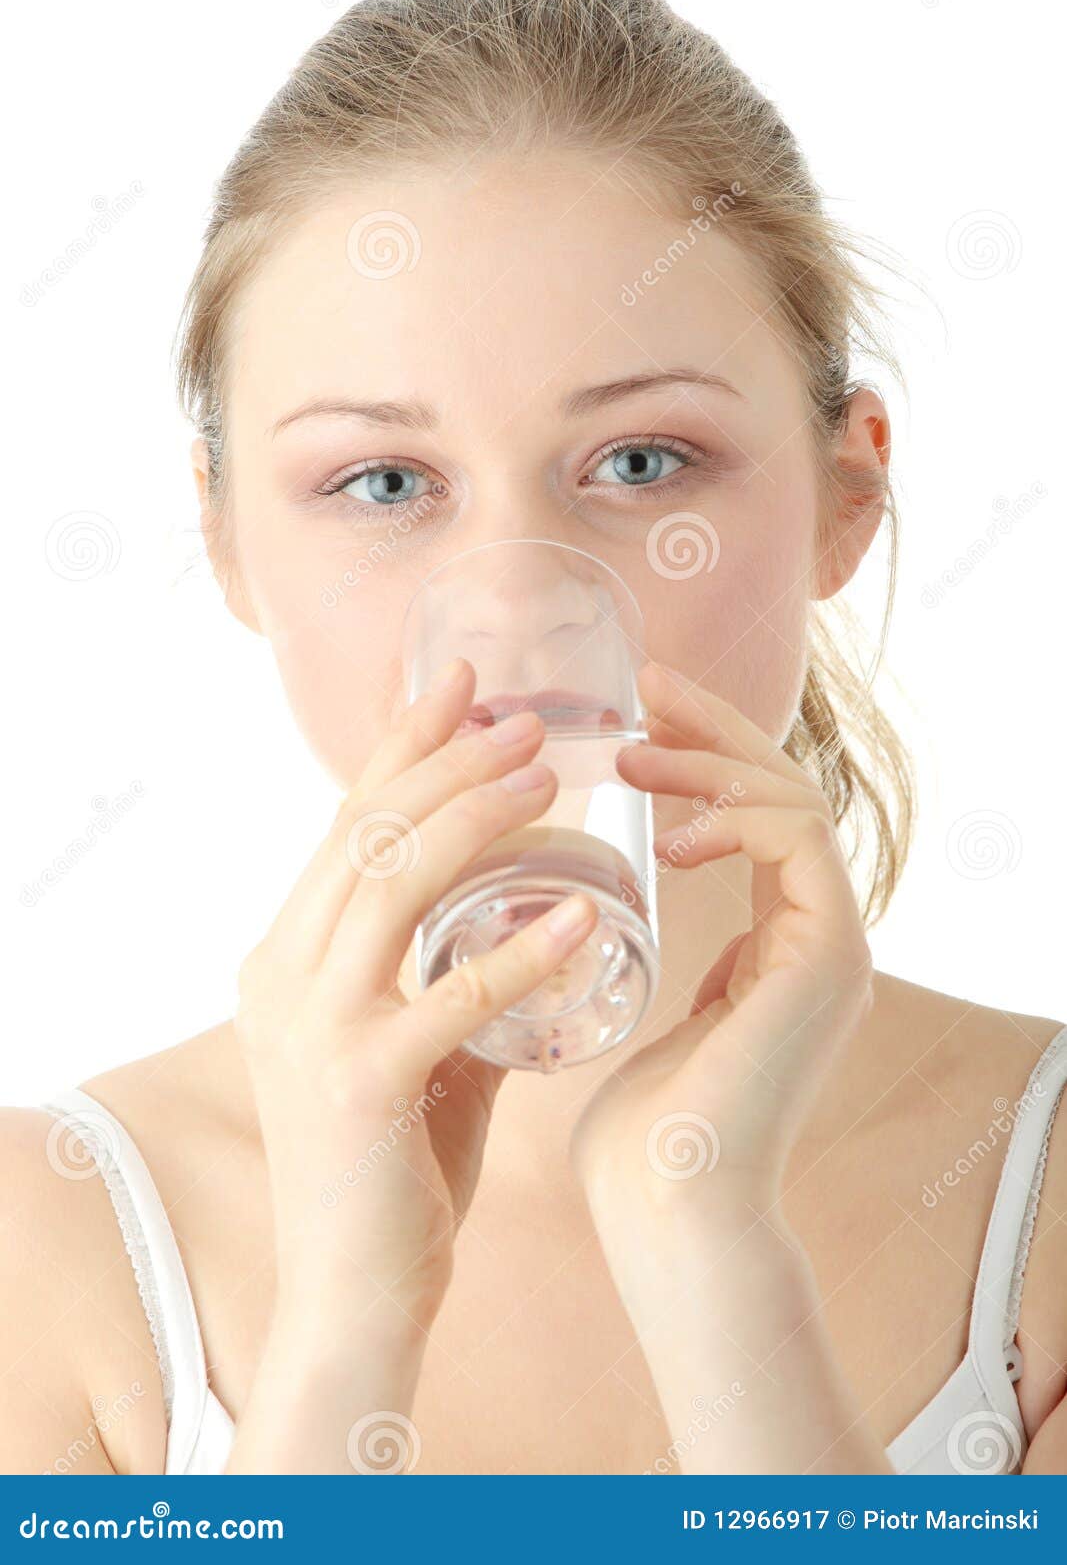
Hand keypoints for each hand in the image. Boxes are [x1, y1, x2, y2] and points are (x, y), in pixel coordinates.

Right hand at [235, 657, 597, 1345]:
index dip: (403, 746)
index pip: (345, 825)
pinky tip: (585, 917)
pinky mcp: (359, 1085)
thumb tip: (525, 913)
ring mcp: (311, 1028)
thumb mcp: (407, 1047)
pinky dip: (522, 950)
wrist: (352, 1298)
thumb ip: (444, 978)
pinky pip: (452, 996)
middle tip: (524, 715)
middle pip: (364, 831)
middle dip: (445, 759)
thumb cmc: (390, 1168)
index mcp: (285, 957)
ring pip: (392, 883)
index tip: (462, 684)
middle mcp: (282, 976)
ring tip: (547, 776)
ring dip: (475, 818)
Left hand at [569, 659, 872, 1245]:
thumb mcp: (631, 1008)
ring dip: (714, 762)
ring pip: (794, 799)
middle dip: (715, 729)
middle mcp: (815, 935)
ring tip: (634, 751)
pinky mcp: (827, 955)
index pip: (754, 815)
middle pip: (783, 790)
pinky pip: (798, 840)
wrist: (667, 1213)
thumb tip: (590, 905)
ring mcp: (831, 944)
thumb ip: (641, 953)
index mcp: (777, 945)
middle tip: (649, 684)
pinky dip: (734, 815)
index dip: (701, 755)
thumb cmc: (636, 1134)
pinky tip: (665, 828)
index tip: (634, 717)